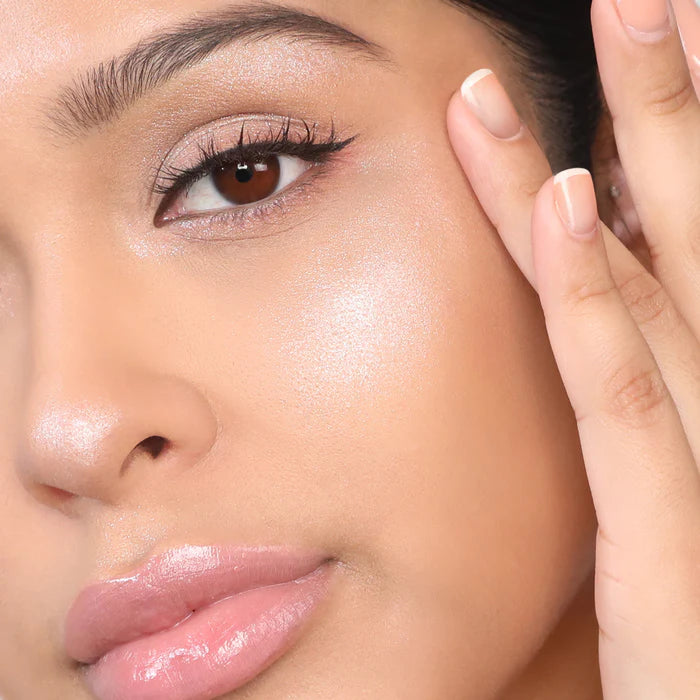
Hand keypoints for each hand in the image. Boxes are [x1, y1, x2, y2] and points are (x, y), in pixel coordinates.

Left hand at [445, 1, 699, 697]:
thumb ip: (637, 364)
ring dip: (642, 143)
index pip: (682, 234)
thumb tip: (600, 260)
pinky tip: (561, 206)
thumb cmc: (686, 609)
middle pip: (693, 218)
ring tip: (625, 18)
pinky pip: (619, 390)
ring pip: (654, 273)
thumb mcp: (662, 471)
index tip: (658, 40)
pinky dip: (593, 294)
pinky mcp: (665, 529)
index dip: (674, 132)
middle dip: (677, 98)